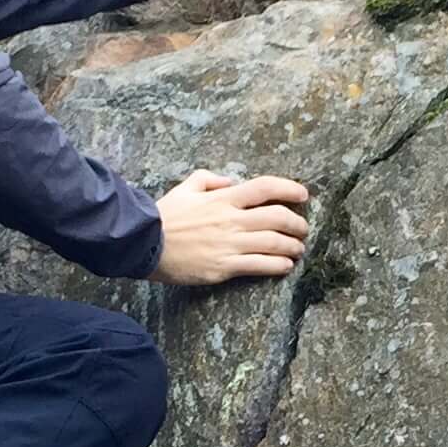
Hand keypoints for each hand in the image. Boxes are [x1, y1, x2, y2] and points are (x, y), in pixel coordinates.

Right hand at [151, 170, 311, 286]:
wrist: (145, 244)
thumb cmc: (164, 216)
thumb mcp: (186, 188)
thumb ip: (209, 179)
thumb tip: (231, 181)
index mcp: (223, 199)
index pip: (265, 187)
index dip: (289, 188)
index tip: (303, 194)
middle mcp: (232, 220)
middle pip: (278, 217)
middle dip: (297, 223)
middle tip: (303, 228)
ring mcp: (230, 244)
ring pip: (274, 243)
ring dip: (293, 246)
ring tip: (298, 249)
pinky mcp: (225, 267)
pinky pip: (260, 265)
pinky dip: (278, 265)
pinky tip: (285, 266)